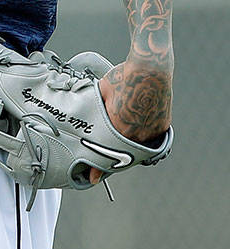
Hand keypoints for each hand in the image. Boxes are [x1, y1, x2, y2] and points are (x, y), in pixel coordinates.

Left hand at [89, 58, 172, 184]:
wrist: (150, 69)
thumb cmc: (123, 78)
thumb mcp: (100, 92)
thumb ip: (94, 107)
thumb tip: (85, 113)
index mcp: (117, 127)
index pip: (104, 153)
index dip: (97, 168)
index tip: (93, 178)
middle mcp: (135, 133)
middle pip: (121, 154)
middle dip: (112, 158)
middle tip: (104, 161)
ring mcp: (151, 131)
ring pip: (136, 147)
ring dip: (127, 146)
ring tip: (121, 141)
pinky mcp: (162, 126)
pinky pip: (150, 138)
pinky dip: (142, 137)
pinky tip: (135, 129)